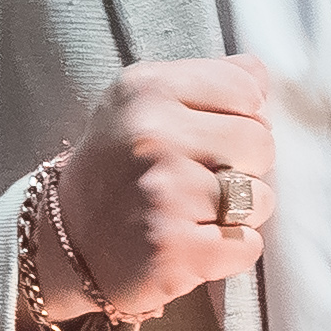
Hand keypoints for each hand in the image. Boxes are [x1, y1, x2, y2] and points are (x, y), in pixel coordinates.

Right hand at [33, 58, 277, 329]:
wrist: (66, 244)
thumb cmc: (118, 170)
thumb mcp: (144, 104)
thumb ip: (208, 81)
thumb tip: (263, 76)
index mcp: (147, 89)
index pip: (248, 90)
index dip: (240, 119)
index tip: (205, 140)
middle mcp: (151, 135)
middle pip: (260, 143)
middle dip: (242, 168)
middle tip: (196, 182)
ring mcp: (162, 193)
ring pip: (259, 199)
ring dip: (236, 215)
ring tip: (190, 215)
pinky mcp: (173, 250)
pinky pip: (248, 246)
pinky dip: (228, 254)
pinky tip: (190, 246)